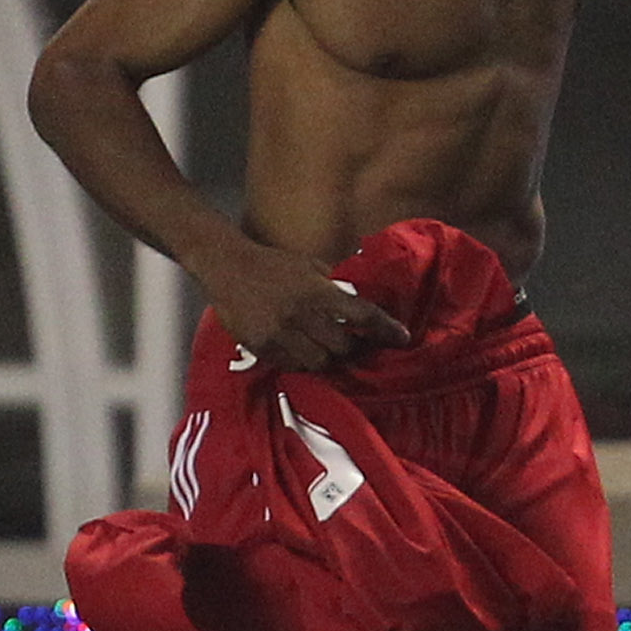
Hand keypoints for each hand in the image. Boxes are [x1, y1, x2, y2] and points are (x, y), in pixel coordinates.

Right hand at [197, 238, 410, 369]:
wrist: (227, 266)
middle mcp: (301, 315)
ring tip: (329, 350)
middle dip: (353, 349)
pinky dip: (304, 362)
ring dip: (329, 359)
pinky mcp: (261, 346)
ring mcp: (280, 333)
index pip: (362, 315)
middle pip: (343, 347)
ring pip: (319, 362)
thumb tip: (361, 300)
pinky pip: (293, 366)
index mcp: (318, 291)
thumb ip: (335, 285)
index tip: (403, 337)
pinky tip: (304, 352)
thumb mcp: (311, 266)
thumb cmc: (274, 264)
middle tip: (356, 346)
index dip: (386, 329)